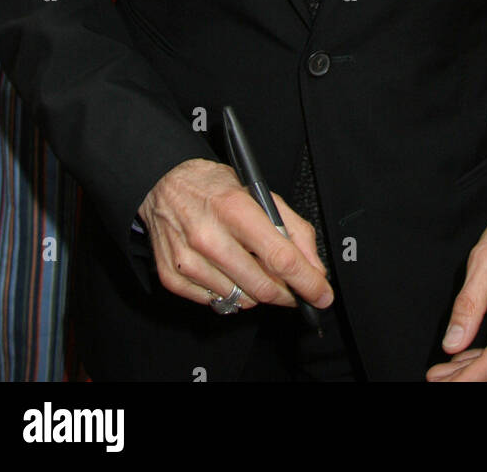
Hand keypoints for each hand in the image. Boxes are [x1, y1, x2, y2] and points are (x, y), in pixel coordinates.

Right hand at [138, 157, 333, 313]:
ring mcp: (188, 260)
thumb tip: (314, 268)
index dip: (307, 282)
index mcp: (235, 209)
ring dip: (257, 292)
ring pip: (242, 299)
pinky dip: (230, 293)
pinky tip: (226, 270)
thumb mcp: (259, 194)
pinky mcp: (173, 276)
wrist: (164, 184)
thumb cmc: (214, 188)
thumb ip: (293, 228)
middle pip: (263, 286)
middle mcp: (209, 236)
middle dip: (287, 294)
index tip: (322, 295)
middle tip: (293, 288)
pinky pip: (216, 303)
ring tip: (250, 266)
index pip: (280, 257)